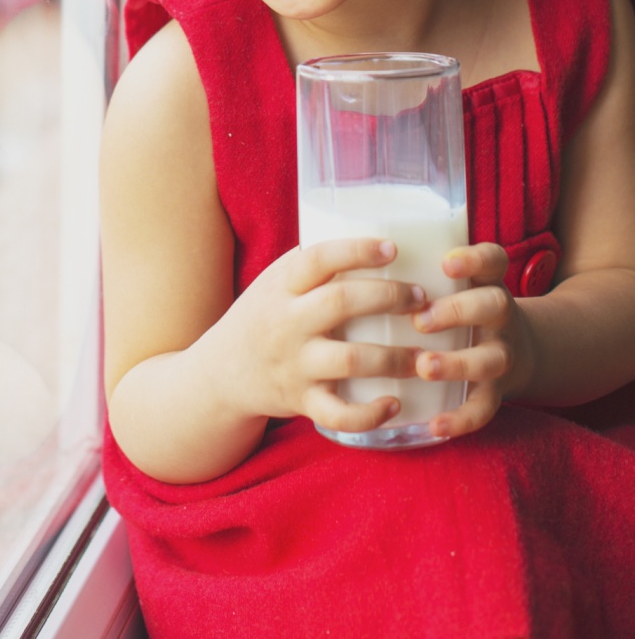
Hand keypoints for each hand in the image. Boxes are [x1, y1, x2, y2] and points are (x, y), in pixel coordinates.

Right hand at [222, 237, 428, 435]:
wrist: (222, 371)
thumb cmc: (262, 316)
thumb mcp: (275, 281)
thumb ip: (312, 263)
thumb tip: (372, 232)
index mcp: (283, 286)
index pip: (319, 259)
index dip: (357, 251)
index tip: (392, 248)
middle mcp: (287, 322)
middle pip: (341, 303)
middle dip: (389, 297)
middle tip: (421, 298)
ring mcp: (295, 364)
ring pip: (351, 360)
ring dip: (395, 358)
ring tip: (424, 354)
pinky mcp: (301, 401)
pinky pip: (338, 414)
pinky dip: (370, 413)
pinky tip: (395, 403)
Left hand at [411, 241, 524, 437]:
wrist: (504, 349)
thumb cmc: (452, 306)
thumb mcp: (446, 282)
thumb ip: (412, 268)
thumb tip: (344, 251)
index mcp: (484, 281)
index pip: (493, 259)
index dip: (474, 258)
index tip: (445, 262)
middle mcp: (498, 315)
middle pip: (494, 305)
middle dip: (457, 311)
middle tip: (420, 319)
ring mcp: (500, 353)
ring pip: (492, 358)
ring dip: (457, 363)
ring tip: (423, 366)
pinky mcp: (495, 392)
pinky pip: (485, 408)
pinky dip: (461, 418)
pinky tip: (434, 424)